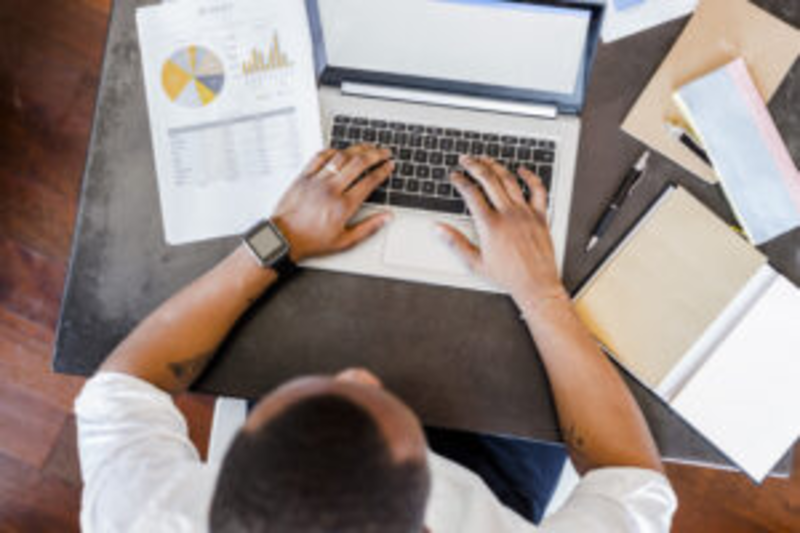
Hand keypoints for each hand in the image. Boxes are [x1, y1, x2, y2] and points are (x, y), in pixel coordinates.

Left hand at [271, 144, 393, 261]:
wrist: (283, 238)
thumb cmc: (311, 241)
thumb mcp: (345, 241)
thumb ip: (369, 228)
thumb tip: (386, 217)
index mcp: (343, 206)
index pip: (369, 181)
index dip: (383, 171)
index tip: (389, 165)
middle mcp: (331, 189)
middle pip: (359, 163)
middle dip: (375, 154)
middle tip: (384, 151)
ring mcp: (316, 181)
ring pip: (341, 156)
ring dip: (357, 149)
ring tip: (367, 147)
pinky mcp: (303, 177)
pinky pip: (319, 156)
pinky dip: (332, 150)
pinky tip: (340, 150)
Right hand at [437, 156, 568, 314]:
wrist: (536, 284)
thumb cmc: (508, 276)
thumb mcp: (475, 262)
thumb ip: (455, 242)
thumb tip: (439, 229)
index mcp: (489, 225)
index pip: (471, 194)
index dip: (460, 181)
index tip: (455, 176)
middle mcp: (508, 215)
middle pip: (488, 180)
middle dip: (474, 165)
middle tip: (466, 159)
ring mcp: (525, 213)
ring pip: (510, 181)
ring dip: (496, 166)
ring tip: (486, 159)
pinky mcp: (540, 216)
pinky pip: (538, 190)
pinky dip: (530, 177)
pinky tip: (522, 170)